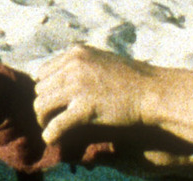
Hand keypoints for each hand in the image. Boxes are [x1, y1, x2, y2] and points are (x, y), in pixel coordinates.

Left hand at [35, 45, 154, 144]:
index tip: (52, 102)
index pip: (42, 73)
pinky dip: (50, 134)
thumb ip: (79, 65)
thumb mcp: (100, 60)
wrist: (152, 91)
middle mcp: (73, 66)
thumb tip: (59, 78)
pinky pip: (56, 124)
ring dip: (44, 120)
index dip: (46, 90)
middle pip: (40, 90)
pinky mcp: (85, 108)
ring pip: (42, 106)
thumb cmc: (130, 79)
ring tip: (51, 128)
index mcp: (75, 53)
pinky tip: (51, 139)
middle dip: (44, 106)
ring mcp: (78, 86)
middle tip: (50, 118)